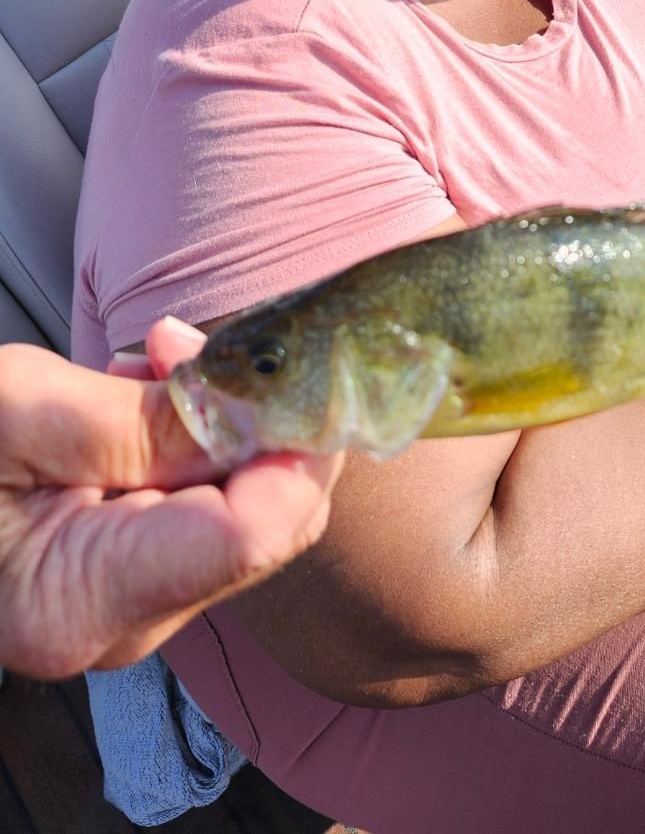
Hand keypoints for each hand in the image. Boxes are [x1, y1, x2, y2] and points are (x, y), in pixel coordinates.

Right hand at [0, 318, 342, 680]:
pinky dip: (198, 440)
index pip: (253, 534)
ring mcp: (133, 604)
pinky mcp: (136, 574)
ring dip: (223, 421)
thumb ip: (140, 419)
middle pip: (269, 524)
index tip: (279, 367)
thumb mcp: (17, 411)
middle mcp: (122, 624)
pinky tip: (142, 394)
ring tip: (146, 364)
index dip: (290, 444)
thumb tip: (257, 410)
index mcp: (80, 603)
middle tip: (184, 347)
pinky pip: (211, 506)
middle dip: (256, 421)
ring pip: (251, 508)